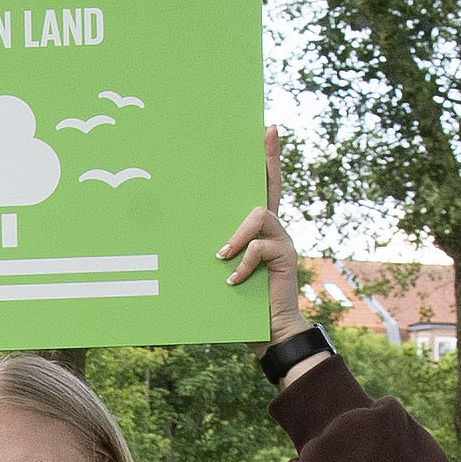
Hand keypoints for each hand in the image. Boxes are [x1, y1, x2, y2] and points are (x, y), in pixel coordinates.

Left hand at [214, 125, 305, 322]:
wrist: (268, 331)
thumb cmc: (238, 302)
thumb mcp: (221, 271)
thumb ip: (215, 251)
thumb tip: (175, 235)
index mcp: (256, 230)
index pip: (262, 188)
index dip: (268, 159)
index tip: (268, 130)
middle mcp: (272, 229)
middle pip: (271, 186)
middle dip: (269, 159)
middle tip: (267, 133)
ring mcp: (281, 240)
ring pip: (259, 215)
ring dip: (237, 235)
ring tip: (221, 256)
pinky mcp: (285, 256)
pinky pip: (260, 247)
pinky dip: (242, 263)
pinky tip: (232, 280)